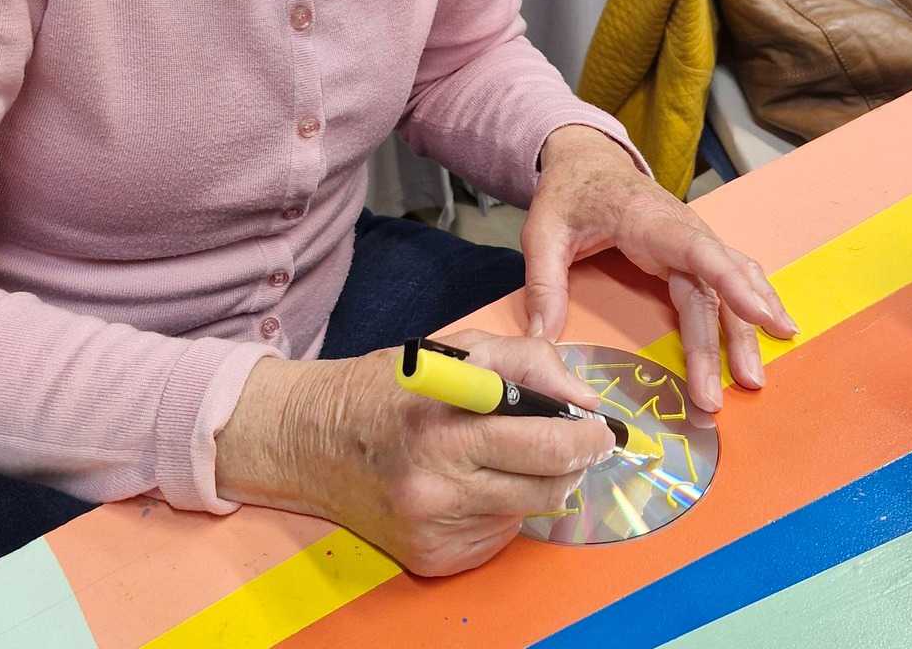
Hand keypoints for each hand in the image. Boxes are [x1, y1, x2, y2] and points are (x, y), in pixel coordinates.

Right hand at [213, 332, 614, 575]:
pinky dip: (502, 509)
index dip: (587, 437)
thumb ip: (528, 362)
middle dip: (575, 462)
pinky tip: (473, 483)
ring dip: (537, 484)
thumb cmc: (389, 387)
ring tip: (507, 454)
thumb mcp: (457, 350)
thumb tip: (585, 400)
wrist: (311, 440)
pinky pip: (498, 537)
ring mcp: (435, 531)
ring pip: (529, 514)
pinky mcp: (432, 561)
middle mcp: (439, 488)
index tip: (601, 428)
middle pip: (548, 488)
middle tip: (578, 442)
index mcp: (445, 427)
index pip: (544, 444)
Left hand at [523, 126, 797, 410]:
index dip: (731, 282)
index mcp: (649, 221)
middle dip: (725, 340)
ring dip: (746, 329)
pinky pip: (730, 276)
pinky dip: (753, 302)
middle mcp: (682, 230)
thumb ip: (544, 284)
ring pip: (730, 285)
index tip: (759, 315)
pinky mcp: (692, 250)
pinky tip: (773, 328)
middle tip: (726, 393)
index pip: (699, 251)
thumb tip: (543, 341)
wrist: (587, 159)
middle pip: (713, 288)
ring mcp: (692, 240)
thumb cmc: (568, 192)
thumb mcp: (543, 231)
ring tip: (756, 377)